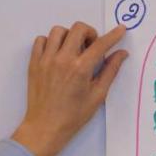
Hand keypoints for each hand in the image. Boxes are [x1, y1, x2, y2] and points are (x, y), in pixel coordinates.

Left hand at [11, 22, 128, 155]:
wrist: (45, 126)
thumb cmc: (74, 115)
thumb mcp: (98, 95)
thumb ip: (110, 71)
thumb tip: (121, 53)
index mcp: (81, 68)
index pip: (101, 44)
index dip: (113, 35)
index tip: (120, 30)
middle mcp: (62, 59)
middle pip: (78, 29)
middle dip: (90, 33)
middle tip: (92, 47)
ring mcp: (46, 59)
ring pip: (58, 31)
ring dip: (70, 36)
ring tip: (73, 50)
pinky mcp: (34, 62)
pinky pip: (41, 40)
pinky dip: (51, 42)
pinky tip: (58, 54)